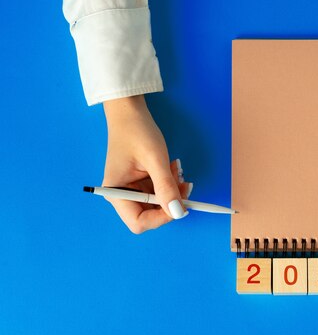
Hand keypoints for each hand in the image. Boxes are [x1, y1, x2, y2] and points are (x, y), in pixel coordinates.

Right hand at [102, 95, 191, 233]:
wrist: (130, 112)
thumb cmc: (136, 132)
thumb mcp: (155, 160)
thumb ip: (166, 188)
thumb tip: (178, 213)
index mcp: (115, 192)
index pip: (138, 222)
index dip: (161, 218)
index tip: (180, 205)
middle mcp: (121, 195)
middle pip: (150, 216)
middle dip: (170, 203)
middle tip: (183, 184)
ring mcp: (132, 190)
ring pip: (159, 205)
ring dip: (173, 192)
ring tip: (176, 170)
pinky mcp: (141, 184)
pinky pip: (160, 193)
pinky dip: (171, 185)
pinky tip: (172, 169)